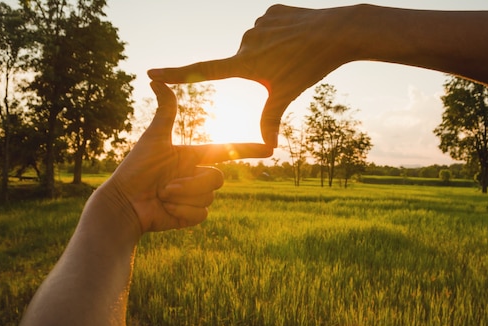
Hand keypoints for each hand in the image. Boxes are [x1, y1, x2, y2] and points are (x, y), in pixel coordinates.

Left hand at [100, 81, 271, 233]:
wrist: (124, 203)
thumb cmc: (136, 169)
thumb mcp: (154, 138)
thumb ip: (165, 111)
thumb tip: (156, 78)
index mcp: (194, 156)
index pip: (228, 151)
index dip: (249, 150)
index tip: (269, 148)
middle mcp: (198, 175)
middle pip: (217, 179)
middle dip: (192, 183)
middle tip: (166, 186)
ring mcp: (196, 197)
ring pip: (209, 197)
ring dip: (182, 197)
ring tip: (162, 196)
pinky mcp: (191, 216)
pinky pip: (201, 214)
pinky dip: (181, 212)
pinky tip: (165, 210)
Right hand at [148, 5, 357, 147]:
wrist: (337, 31)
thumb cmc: (309, 66)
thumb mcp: (286, 95)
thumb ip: (271, 119)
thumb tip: (268, 149)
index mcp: (245, 63)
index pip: (202, 70)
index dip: (176, 74)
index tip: (151, 71)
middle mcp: (245, 42)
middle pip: (246, 62)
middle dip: (262, 68)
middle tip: (287, 67)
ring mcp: (257, 24)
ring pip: (259, 44)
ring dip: (272, 51)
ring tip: (295, 52)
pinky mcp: (270, 11)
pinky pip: (270, 27)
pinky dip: (280, 35)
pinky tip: (297, 36)